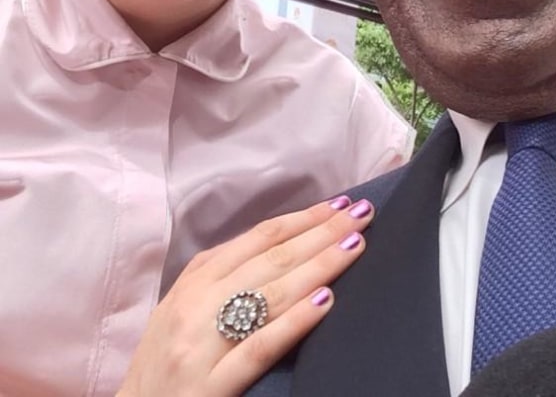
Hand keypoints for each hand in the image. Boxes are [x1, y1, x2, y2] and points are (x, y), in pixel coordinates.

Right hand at [117, 195, 373, 396]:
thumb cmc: (162, 369)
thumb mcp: (180, 313)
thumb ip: (220, 281)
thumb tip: (282, 249)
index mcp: (193, 282)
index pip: (258, 239)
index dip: (303, 219)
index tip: (341, 205)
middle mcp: (196, 306)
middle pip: (271, 259)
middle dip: (322, 232)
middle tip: (364, 213)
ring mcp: (200, 346)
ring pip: (270, 294)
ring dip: (318, 266)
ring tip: (354, 246)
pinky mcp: (208, 388)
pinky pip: (258, 348)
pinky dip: (293, 322)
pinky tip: (325, 302)